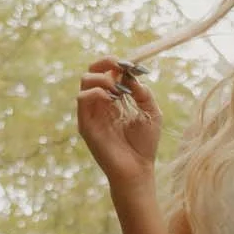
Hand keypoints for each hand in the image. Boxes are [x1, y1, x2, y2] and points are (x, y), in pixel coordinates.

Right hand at [76, 55, 159, 186]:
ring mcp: (91, 113)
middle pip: (93, 72)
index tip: (130, 64)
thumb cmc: (145, 145)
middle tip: (120, 66)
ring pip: (85, 81)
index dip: (116, 64)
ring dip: (102, 77)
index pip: (108, 73)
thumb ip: (144, 93)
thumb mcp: (151, 113)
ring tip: (117, 86)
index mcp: (114, 100)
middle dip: (105, 63)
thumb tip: (131, 75)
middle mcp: (100, 104)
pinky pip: (82, 99)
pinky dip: (96, 91)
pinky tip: (111, 97)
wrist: (137, 170)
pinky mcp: (85, 124)